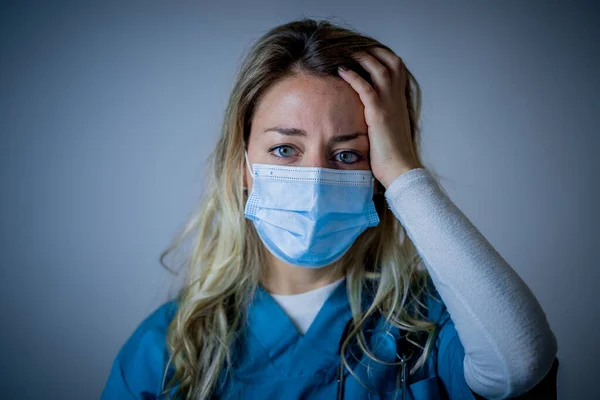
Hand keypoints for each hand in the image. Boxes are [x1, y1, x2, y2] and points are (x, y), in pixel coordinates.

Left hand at [337, 47, 419, 188]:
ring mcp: (389, 105)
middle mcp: (397, 99)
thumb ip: (380, 117)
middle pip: (392, 62)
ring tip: (348, 54)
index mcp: (400, 101)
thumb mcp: (387, 130)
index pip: (397, 69)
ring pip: (380, 70)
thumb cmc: (392, 156)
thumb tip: (367, 115)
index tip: (369, 54)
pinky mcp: (379, 114)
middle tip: (357, 49)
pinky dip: (353, 76)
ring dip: (363, 59)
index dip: (383, 57)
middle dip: (374, 52)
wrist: (400, 169)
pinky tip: (342, 71)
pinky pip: (366, 88)